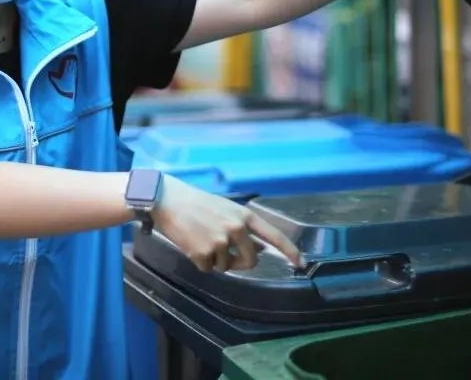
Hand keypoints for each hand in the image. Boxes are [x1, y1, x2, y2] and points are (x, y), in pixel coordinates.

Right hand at [151, 175, 301, 272]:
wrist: (168, 201)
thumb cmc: (198, 204)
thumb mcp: (226, 210)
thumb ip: (244, 229)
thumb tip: (260, 250)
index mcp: (244, 216)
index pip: (274, 235)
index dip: (290, 251)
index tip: (301, 263)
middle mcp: (236, 228)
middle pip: (251, 261)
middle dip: (241, 262)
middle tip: (226, 254)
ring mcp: (220, 242)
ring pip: (227, 266)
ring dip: (217, 260)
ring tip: (203, 240)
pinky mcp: (203, 253)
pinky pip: (208, 268)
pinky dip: (201, 262)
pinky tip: (192, 244)